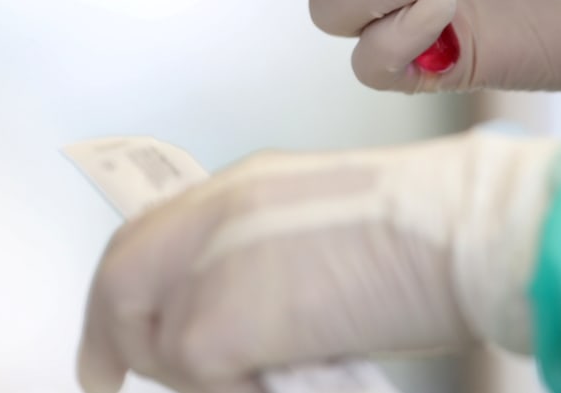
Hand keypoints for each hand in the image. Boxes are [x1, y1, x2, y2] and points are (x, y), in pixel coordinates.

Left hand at [77, 128, 560, 392]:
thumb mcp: (329, 233)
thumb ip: (273, 262)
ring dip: (196, 373)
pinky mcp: (214, 322)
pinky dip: (231, 389)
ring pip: (157, 340)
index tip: (112, 336)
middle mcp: (214, 214)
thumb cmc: (429, 234)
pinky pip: (196, 376)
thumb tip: (258, 319)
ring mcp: (208, 263)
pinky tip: (281, 378)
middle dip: (110, 335)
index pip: (153, 236)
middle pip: (121, 274)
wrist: (457, 230)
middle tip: (104, 379)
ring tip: (256, 375)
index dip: (123, 288)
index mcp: (245, 188)